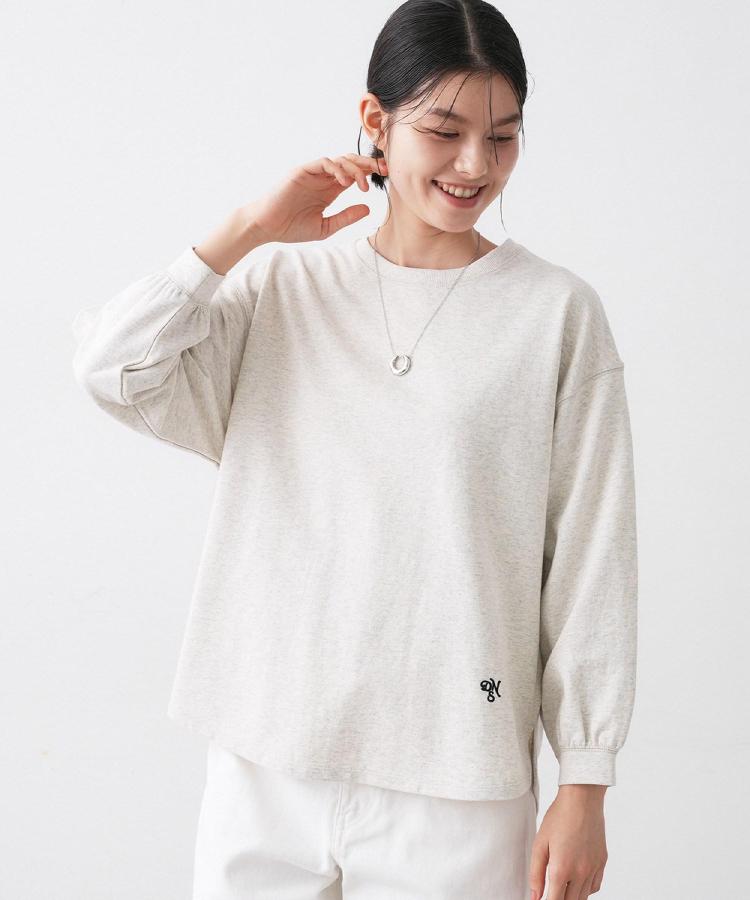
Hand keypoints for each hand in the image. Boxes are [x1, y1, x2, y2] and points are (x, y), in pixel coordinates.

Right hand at [241, 153, 387, 244]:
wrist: (266, 226)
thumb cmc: (291, 228)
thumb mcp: (325, 227)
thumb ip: (346, 217)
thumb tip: (368, 208)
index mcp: (329, 190)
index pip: (354, 176)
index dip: (370, 173)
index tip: (387, 175)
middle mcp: (323, 179)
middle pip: (351, 163)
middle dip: (369, 164)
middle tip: (384, 169)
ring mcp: (313, 174)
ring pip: (340, 160)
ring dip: (355, 169)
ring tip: (362, 184)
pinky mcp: (302, 171)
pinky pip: (324, 162)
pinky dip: (337, 168)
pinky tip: (345, 182)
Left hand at [529, 785, 607, 898]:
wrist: (582, 799)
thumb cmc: (559, 817)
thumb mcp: (540, 843)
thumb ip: (536, 873)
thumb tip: (534, 896)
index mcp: (562, 869)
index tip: (542, 899)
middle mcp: (580, 872)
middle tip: (551, 892)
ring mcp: (594, 868)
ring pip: (583, 897)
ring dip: (572, 897)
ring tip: (562, 887)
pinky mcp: (602, 862)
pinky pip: (594, 887)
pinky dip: (585, 889)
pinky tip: (576, 881)